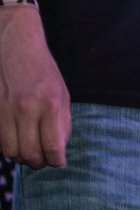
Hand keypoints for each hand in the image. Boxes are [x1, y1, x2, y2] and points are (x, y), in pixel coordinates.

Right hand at [0, 4, 70, 167]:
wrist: (16, 47)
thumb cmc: (43, 72)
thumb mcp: (62, 95)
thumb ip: (62, 123)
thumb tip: (58, 149)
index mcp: (49, 105)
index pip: (52, 147)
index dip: (56, 161)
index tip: (57, 161)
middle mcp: (26, 109)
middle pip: (29, 153)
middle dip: (38, 163)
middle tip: (42, 160)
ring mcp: (6, 109)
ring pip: (9, 150)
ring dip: (20, 157)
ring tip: (27, 152)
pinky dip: (6, 145)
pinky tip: (15, 140)